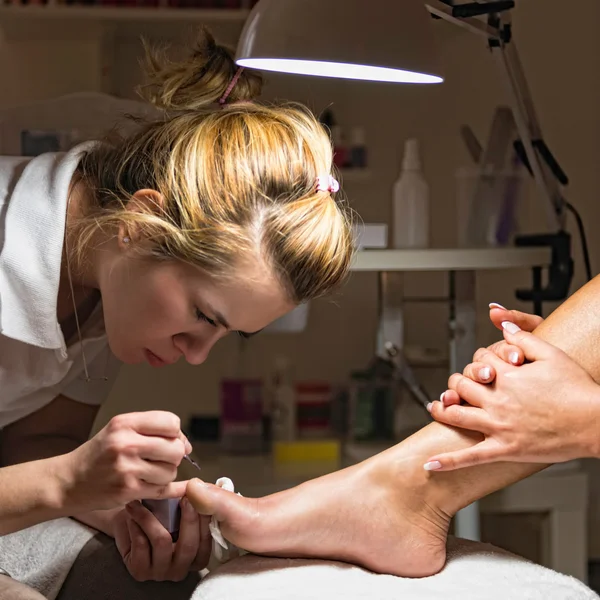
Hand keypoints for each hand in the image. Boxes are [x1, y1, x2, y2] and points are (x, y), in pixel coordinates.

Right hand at [64, 411, 191, 511]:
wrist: (68, 481)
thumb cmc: (98, 454)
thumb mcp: (120, 430)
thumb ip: (152, 430)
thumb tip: (187, 445)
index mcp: (125, 423)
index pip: (171, 422)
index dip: (177, 433)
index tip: (172, 441)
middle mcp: (126, 444)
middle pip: (175, 448)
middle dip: (175, 455)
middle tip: (162, 459)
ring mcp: (127, 469)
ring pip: (171, 471)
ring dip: (166, 474)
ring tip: (150, 473)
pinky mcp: (127, 491)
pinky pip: (163, 490)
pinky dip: (169, 489)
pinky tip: (167, 486)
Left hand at [114, 498, 211, 581]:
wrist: (127, 524)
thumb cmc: (157, 514)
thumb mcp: (177, 508)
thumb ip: (192, 500)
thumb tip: (204, 486)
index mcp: (196, 556)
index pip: (205, 541)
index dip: (204, 519)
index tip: (198, 498)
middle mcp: (181, 569)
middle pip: (189, 545)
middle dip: (187, 518)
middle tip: (180, 497)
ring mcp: (160, 573)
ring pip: (162, 542)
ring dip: (150, 517)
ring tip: (140, 502)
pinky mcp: (140, 571)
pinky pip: (142, 544)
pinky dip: (137, 525)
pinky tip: (131, 516)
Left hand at [425, 322, 599, 469]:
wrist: (597, 422)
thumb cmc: (578, 389)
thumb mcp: (552, 354)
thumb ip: (523, 338)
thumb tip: (503, 326)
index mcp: (507, 376)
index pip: (478, 361)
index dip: (478, 360)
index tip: (483, 363)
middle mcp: (498, 400)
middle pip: (461, 384)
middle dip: (457, 381)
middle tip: (456, 385)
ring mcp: (500, 426)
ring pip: (457, 415)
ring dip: (441, 410)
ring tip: (434, 407)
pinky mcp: (506, 450)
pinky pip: (471, 457)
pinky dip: (448, 461)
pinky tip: (430, 464)